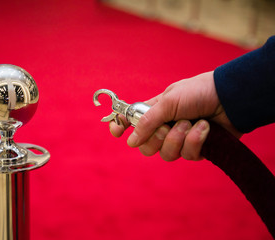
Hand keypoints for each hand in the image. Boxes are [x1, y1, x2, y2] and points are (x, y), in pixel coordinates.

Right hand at [109, 71, 241, 160]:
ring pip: (166, 155)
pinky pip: (187, 155)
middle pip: (146, 147)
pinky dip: (195, 141)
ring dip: (178, 138)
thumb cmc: (197, 92)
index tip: (116, 132)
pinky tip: (204, 127)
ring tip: (191, 122)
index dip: (121, 127)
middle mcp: (164, 127)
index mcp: (154, 112)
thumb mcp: (168, 101)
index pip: (131, 123)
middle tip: (168, 125)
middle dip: (157, 138)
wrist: (229, 98)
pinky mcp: (197, 149)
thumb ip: (147, 121)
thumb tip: (130, 141)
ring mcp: (180, 139)